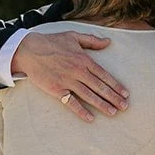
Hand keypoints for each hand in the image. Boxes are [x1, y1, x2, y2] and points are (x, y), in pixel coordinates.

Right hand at [14, 30, 129, 121]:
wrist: (29, 50)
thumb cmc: (51, 42)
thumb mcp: (73, 36)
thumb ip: (92, 40)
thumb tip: (108, 41)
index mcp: (84, 59)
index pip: (104, 75)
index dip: (116, 85)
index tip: (126, 93)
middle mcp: (78, 71)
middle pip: (100, 87)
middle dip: (114, 97)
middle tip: (125, 107)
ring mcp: (67, 81)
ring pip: (89, 95)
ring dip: (102, 105)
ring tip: (113, 113)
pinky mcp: (57, 90)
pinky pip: (71, 102)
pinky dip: (81, 110)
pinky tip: (91, 118)